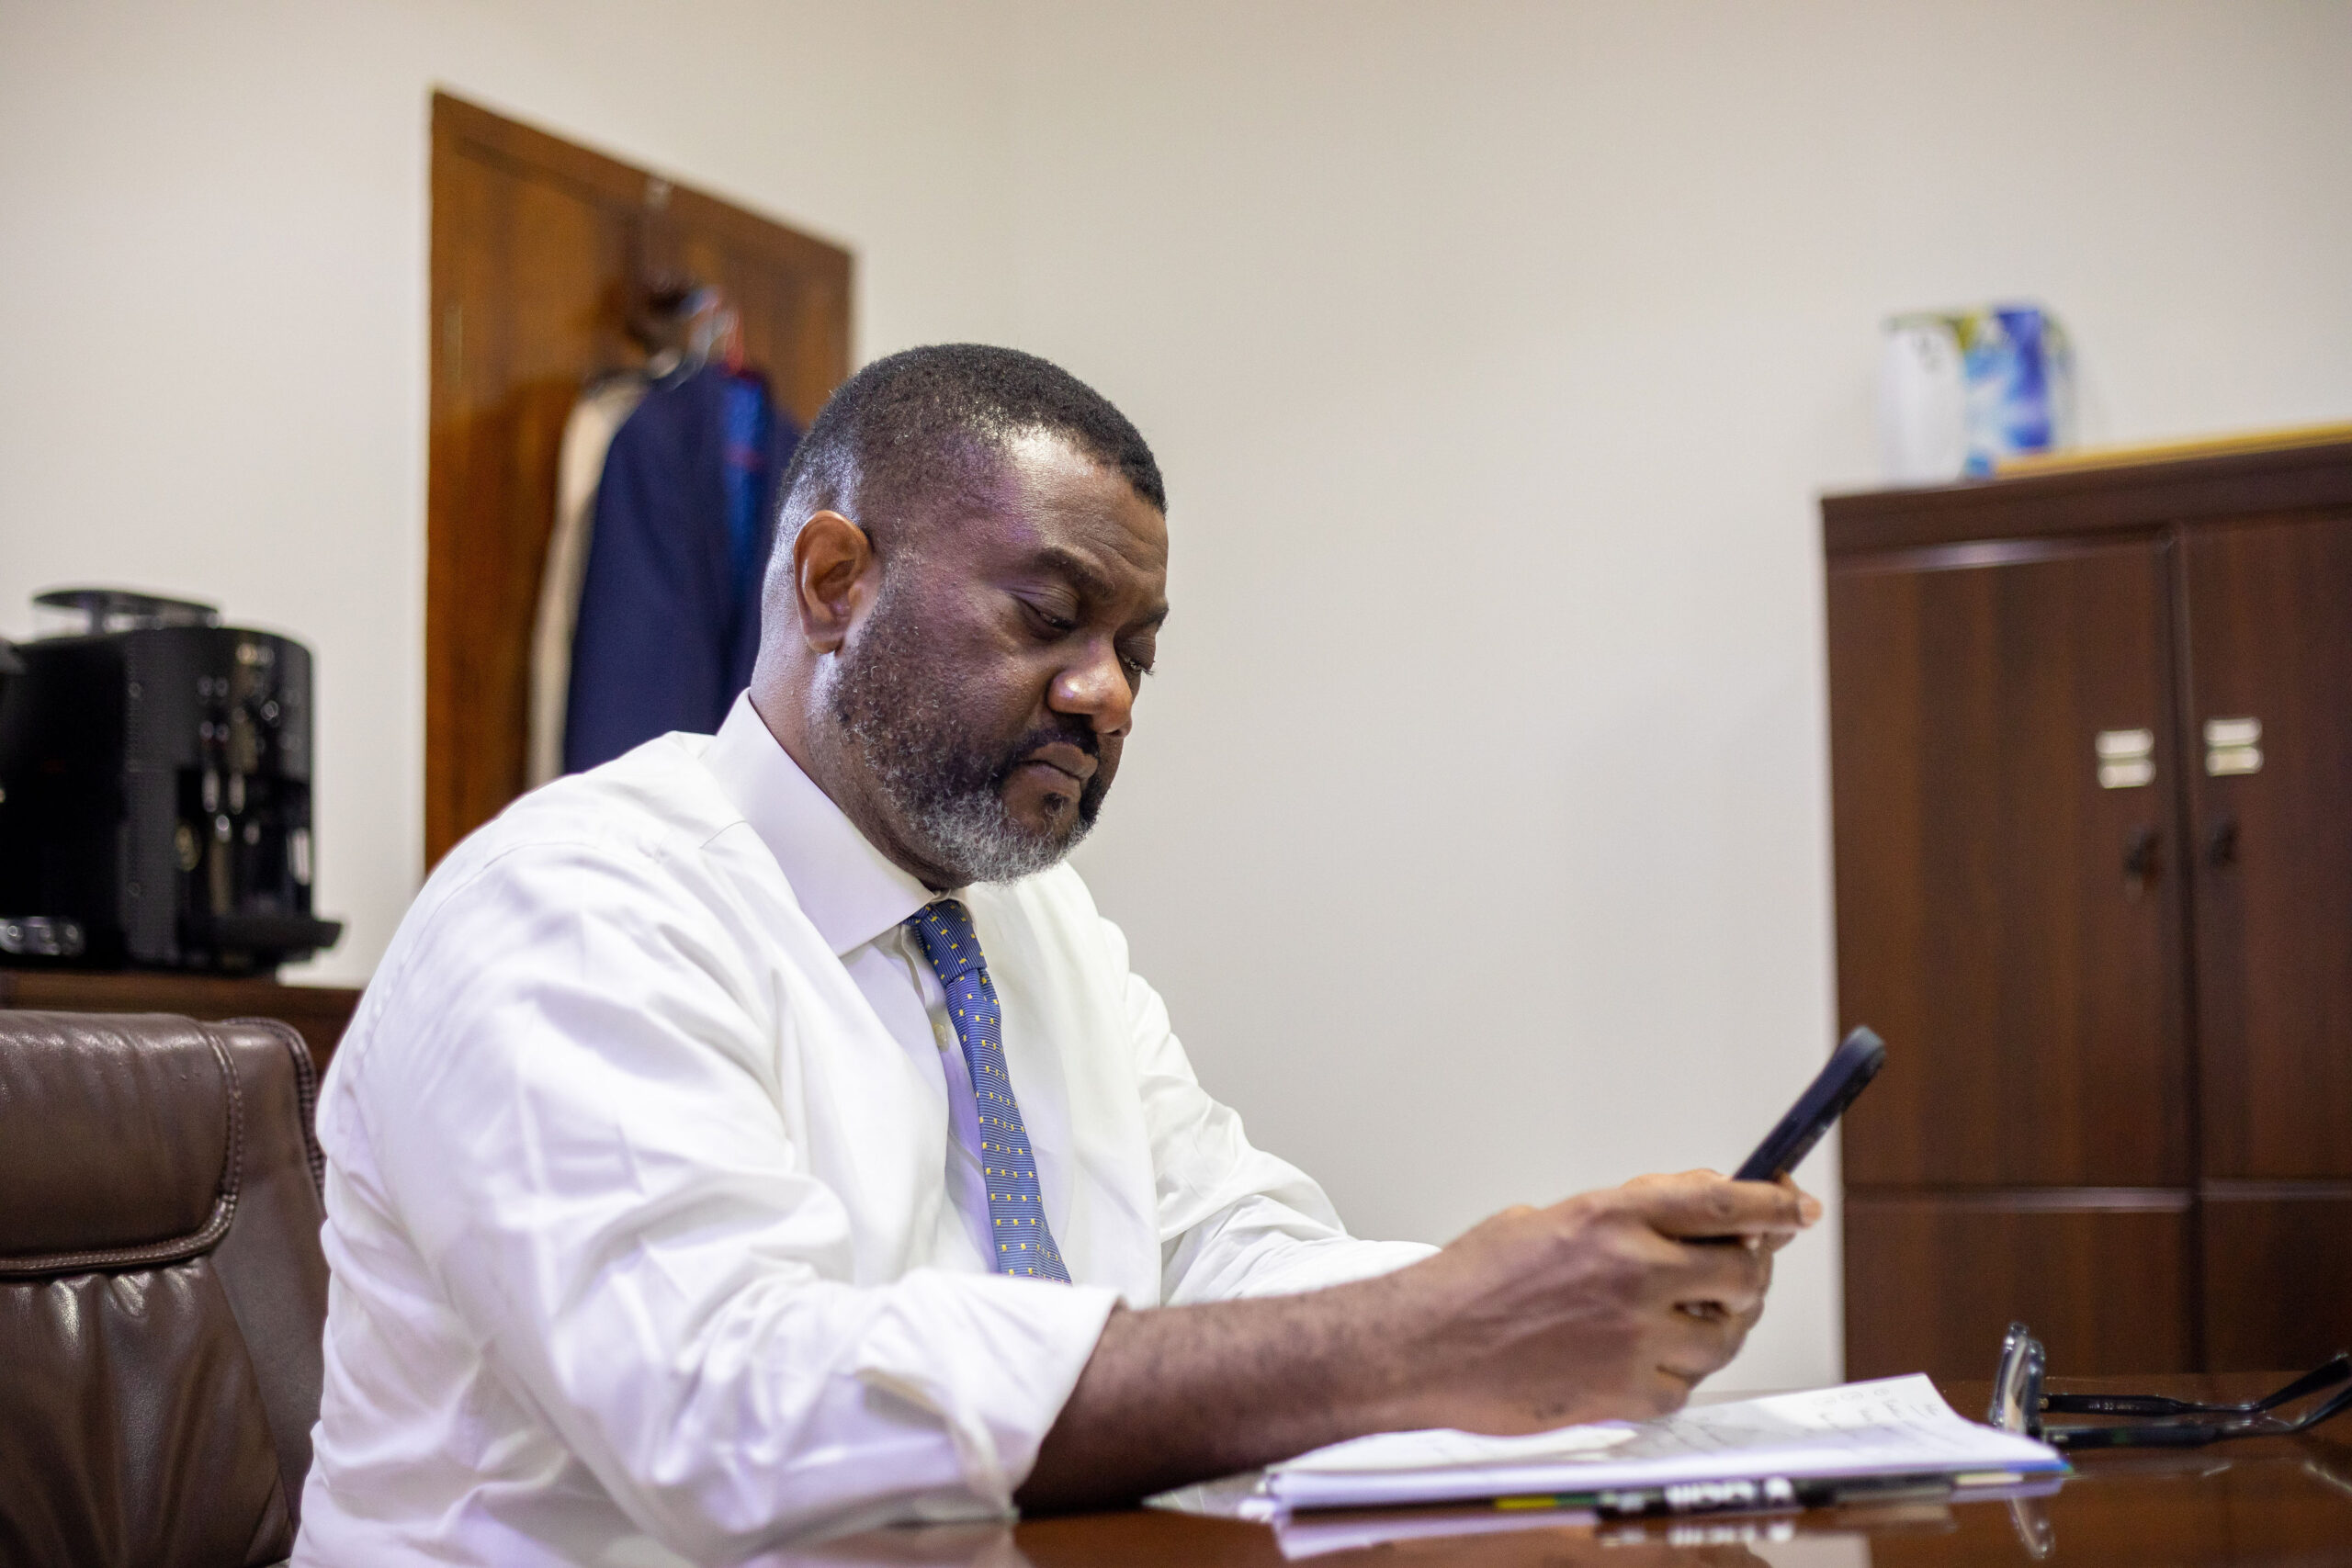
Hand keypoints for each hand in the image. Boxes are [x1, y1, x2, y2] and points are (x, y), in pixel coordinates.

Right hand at [1382, 1169, 1817, 1432]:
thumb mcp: (1551, 1218)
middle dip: (1752, 1272)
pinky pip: (1685, 1386)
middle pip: (1744, 1273)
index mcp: (1613, 1216)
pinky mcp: (1625, 1393)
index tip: (1797, 1204)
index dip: (1775, 1203)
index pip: (1726, 1200)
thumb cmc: (1472, 1280)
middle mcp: (1634, 1272)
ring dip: (1717, 1326)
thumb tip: (1688, 1216)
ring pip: (1725, 1336)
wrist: (1423, 1345)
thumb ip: (1624, 1217)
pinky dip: (1676, 1374)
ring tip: (1686, 1320)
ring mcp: (1634, 1336)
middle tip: (1739, 1272)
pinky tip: (1646, 1360)